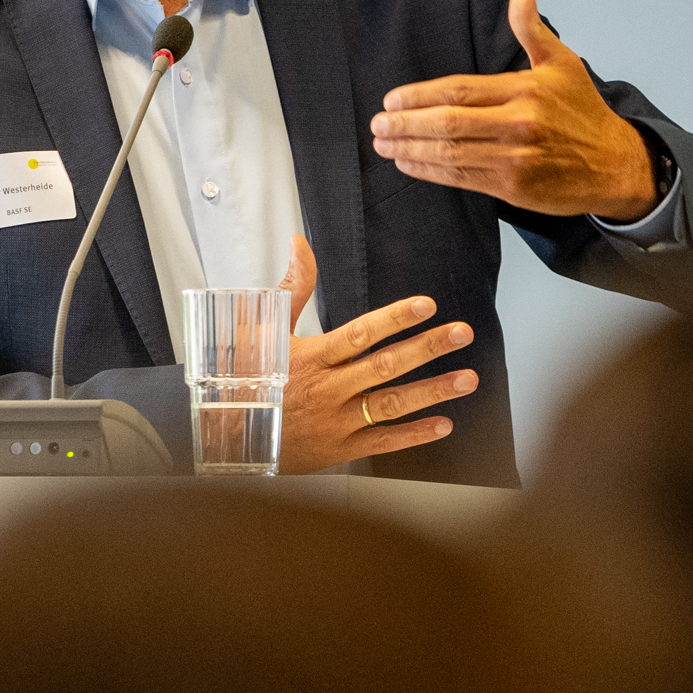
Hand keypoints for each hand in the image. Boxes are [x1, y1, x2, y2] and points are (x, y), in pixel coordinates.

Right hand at [270, 234, 474, 473]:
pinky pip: (382, 442)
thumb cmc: (246, 377)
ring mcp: (335, 421)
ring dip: (432, 391)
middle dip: (427, 348)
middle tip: (462, 334)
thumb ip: (293, 286)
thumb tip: (301, 243)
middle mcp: (328, 389)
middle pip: (385, 366)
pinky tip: (444, 424)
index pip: (360, 334)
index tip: (427, 306)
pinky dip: (414, 435)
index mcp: (312, 357)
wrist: (225, 435)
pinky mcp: (338, 449)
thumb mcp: (265, 329)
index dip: (394, 319)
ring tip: (467, 378)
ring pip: (391, 404)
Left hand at [370, 0, 662, 221]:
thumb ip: (530, 27)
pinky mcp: (514, 188)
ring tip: (383, 143)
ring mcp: (515, 159)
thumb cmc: (583, 111)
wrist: (614, 164)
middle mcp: (518, 125)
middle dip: (406, 124)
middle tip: (378, 123)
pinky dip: (430, 172)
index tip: (392, 98)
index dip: (420, 95)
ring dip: (410, 149)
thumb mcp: (561, 62)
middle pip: (449, 124)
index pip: (460, 91)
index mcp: (524, 91)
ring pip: (450, 154)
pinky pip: (462, 178)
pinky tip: (408, 164)